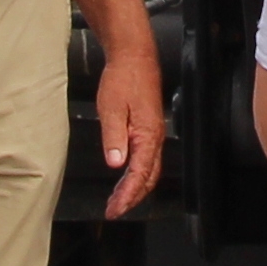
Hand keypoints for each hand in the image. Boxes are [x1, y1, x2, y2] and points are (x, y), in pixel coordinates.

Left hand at [96, 58, 167, 215]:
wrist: (134, 55)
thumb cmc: (123, 77)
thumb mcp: (111, 108)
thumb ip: (114, 137)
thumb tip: (116, 164)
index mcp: (147, 134)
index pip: (139, 174)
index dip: (128, 195)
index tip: (115, 209)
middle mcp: (155, 137)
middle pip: (149, 177)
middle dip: (133, 197)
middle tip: (115, 210)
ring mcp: (154, 132)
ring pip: (149, 169)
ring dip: (135, 187)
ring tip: (117, 199)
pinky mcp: (149, 127)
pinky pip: (147, 158)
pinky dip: (137, 173)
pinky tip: (125, 175)